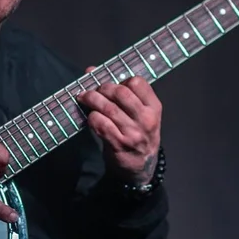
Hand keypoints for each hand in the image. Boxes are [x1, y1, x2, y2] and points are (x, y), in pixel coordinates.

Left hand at [78, 67, 161, 183]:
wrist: (140, 167)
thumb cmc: (137, 135)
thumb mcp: (139, 115)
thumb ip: (121, 94)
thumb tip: (91, 71)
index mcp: (154, 108)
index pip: (138, 83)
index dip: (120, 79)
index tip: (111, 83)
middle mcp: (146, 119)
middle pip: (120, 93)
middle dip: (102, 88)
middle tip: (92, 90)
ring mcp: (133, 133)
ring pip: (108, 108)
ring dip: (92, 100)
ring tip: (84, 98)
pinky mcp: (119, 144)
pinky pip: (101, 124)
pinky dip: (92, 118)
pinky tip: (91, 118)